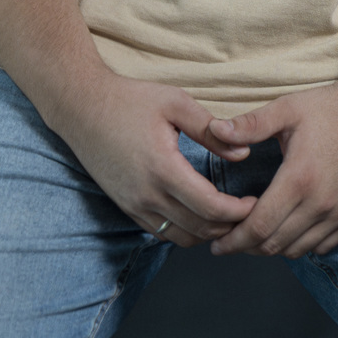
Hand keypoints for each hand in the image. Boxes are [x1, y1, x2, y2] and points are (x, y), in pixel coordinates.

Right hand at [56, 72, 257, 248]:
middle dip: (229, 226)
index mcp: (162, 168)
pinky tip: (200, 213)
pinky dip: (186, 231)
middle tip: (250, 212)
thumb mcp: (175, 103)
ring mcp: (134, 206)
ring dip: (208, 233)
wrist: (82, 108)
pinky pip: (162, 233)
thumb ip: (210, 130)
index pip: (209, 207)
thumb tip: (244, 154)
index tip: (255, 202)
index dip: (238, 211)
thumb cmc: (130, 100)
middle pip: (199, 230)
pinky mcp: (127, 208)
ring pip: (182, 238)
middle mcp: (147, 195)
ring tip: (228, 215)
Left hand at [205, 82, 337, 258]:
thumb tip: (214, 130)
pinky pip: (320, 247)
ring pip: (296, 249)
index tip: (217, 245)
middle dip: (246, 248)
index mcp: (299, 179)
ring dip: (271, 248)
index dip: (234, 240)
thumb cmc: (329, 109)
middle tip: (228, 242)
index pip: (259, 226)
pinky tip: (286, 229)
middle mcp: (320, 204)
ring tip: (254, 236)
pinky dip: (298, 244)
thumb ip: (251, 124)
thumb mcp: (287, 108)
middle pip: (274, 244)